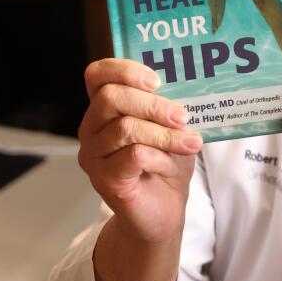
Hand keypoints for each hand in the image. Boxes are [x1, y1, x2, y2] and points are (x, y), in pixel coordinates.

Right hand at [78, 58, 202, 245]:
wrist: (162, 211)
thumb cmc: (166, 164)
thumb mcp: (171, 128)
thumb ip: (170, 106)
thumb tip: (189, 87)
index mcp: (105, 108)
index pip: (98, 74)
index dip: (124, 70)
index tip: (156, 80)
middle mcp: (91, 128)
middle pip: (110, 97)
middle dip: (152, 104)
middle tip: (182, 116)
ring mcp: (93, 155)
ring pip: (125, 128)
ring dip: (164, 134)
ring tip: (190, 142)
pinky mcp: (103, 179)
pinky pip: (134, 156)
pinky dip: (160, 158)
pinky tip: (171, 166)